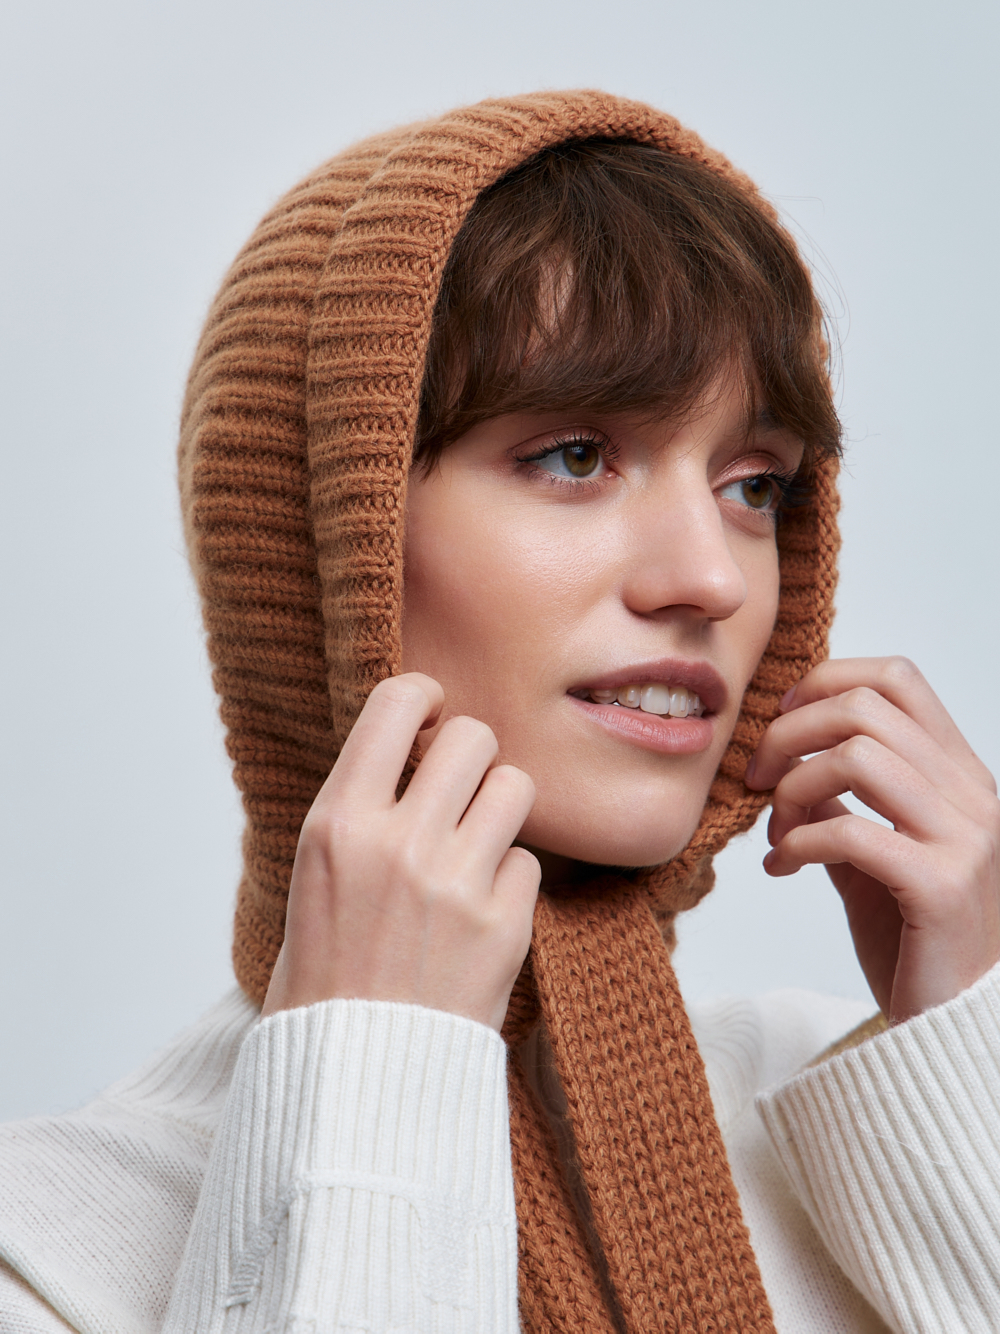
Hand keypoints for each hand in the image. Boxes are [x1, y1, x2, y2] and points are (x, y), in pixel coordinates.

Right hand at [261, 673, 539, 1031]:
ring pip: (515, 786)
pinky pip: (528, 861)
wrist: (351, 1079)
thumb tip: (409, 749)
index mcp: (338, 823)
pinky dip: (510, 880)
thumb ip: (360, 809)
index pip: (396, 703)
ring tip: (476, 845)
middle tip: (459, 787)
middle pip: (473, 735)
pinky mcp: (503, 925)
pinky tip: (480, 912)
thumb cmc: (325, 975)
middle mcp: (398, 842)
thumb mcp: (315, 875)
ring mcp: (455, 882)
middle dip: (472, 753)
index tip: (430, 715)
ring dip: (500, 808)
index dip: (424, 697)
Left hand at [746, 657, 999, 1022]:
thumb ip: (842, 798)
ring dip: (792, 787)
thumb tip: (788, 750)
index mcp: (959, 774)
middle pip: (864, 708)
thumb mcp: (873, 849)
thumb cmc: (911, 934)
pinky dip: (800, 840)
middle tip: (757, 777)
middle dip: (789, 732)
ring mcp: (963, 840)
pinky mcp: (940, 888)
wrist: (947, 1024)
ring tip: (775, 829)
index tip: (780, 720)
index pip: (897, 678)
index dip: (824, 683)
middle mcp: (972, 796)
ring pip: (856, 757)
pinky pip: (851, 832)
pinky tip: (783, 865)